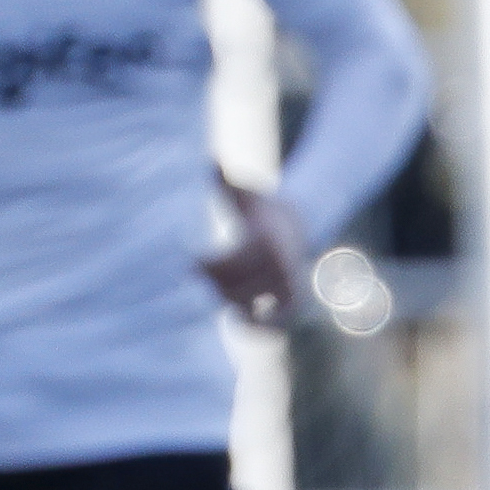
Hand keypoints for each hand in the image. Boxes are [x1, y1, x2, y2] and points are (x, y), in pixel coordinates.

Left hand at [199, 170, 303, 323]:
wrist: (301, 222)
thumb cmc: (260, 205)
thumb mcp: (244, 191)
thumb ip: (225, 179)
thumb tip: (210, 160)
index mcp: (267, 240)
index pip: (233, 260)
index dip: (207, 265)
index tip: (187, 261)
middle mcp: (280, 265)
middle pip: (236, 287)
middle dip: (210, 284)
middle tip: (192, 277)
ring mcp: (289, 286)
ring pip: (250, 307)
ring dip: (227, 303)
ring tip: (210, 292)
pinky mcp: (294, 302)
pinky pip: (276, 325)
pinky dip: (257, 328)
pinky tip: (237, 319)